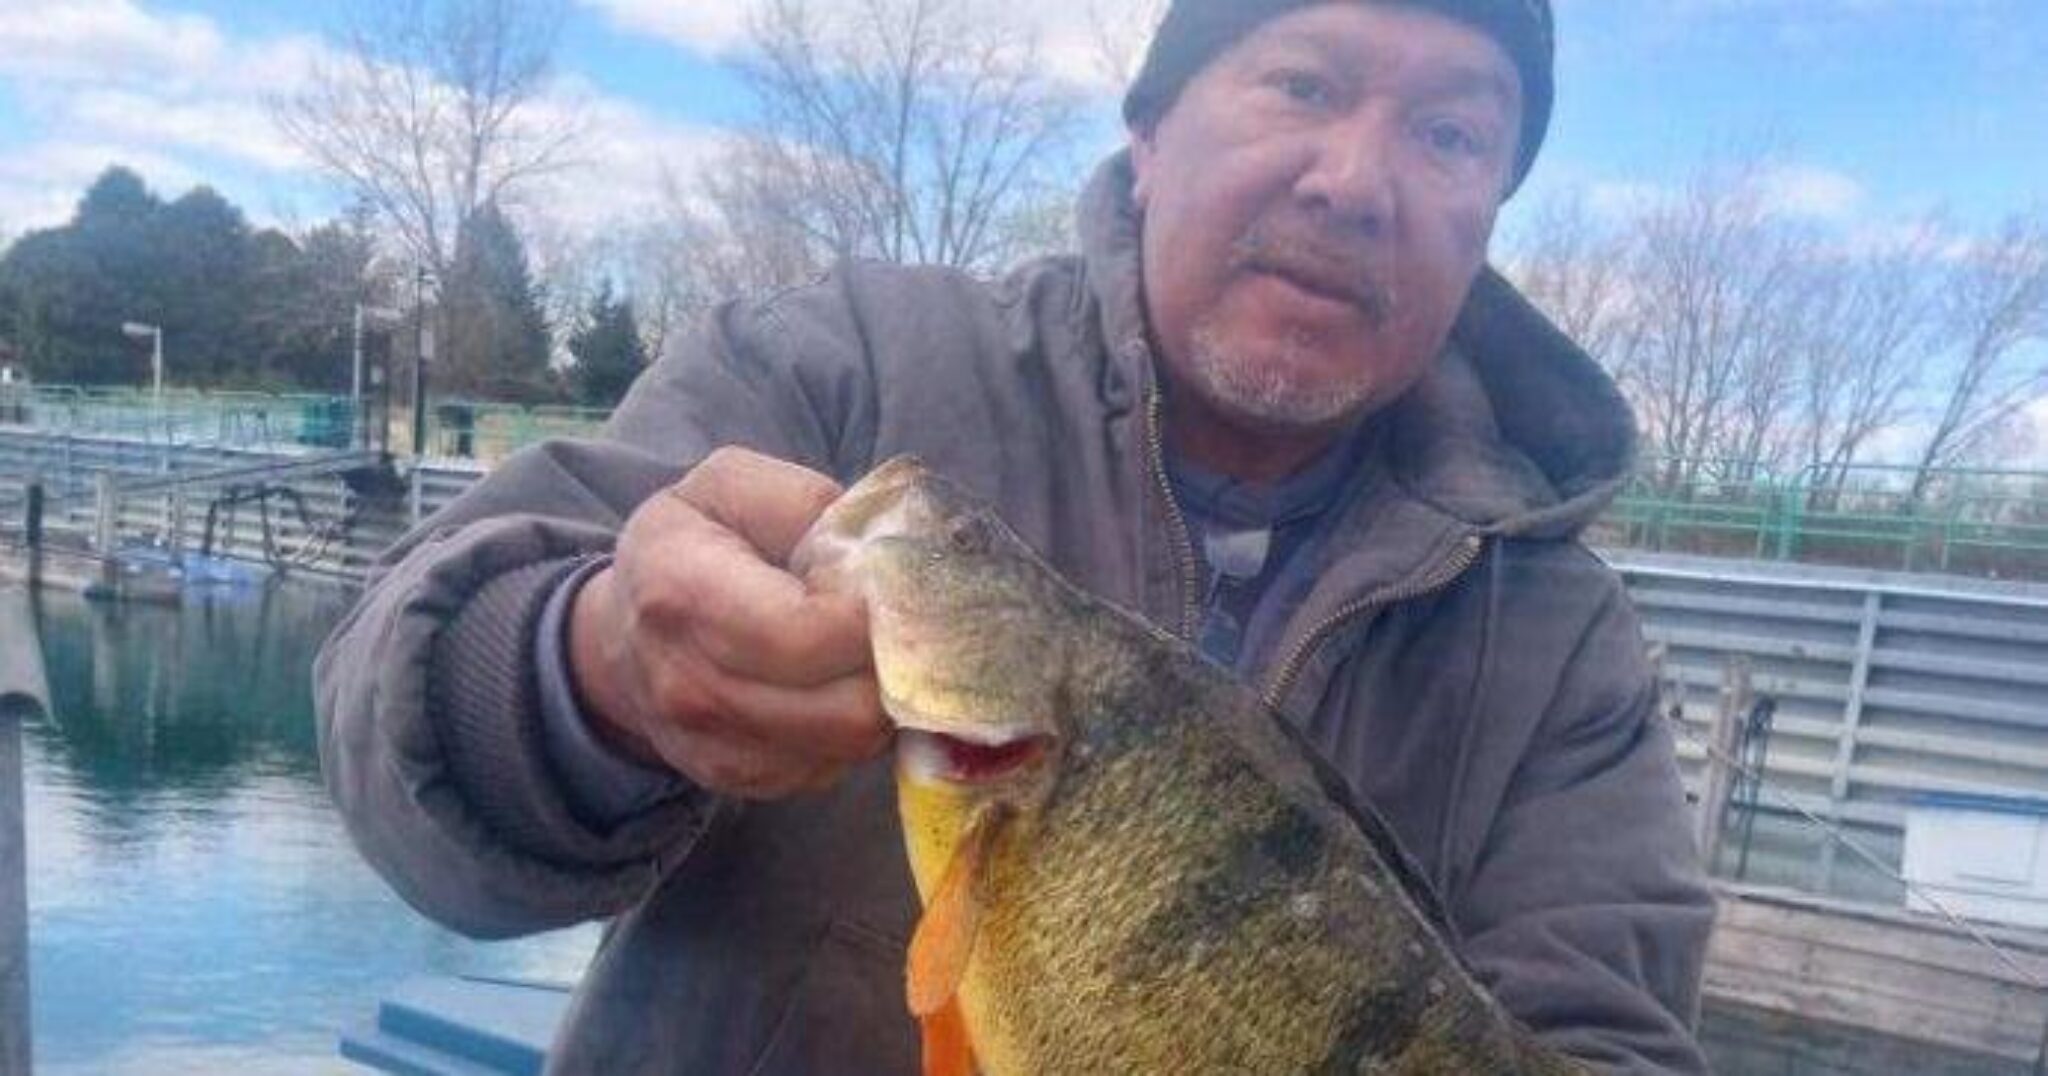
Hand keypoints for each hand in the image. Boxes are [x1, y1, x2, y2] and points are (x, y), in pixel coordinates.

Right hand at [567, 447, 887, 798]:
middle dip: (891, 662)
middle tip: (890, 623)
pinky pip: (832, 768)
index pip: (808, 634)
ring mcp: (712, 744)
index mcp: (683, 594)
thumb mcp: (728, 485)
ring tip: (865, 650)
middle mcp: (690, 684)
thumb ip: (799, 502)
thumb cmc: (688, 545)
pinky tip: (836, 685)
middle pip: (844, 706)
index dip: (868, 614)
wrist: (618, 637)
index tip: (877, 586)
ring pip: (851, 745)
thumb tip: (869, 551)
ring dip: (880, 698)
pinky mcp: (738, 779)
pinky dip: (853, 730)